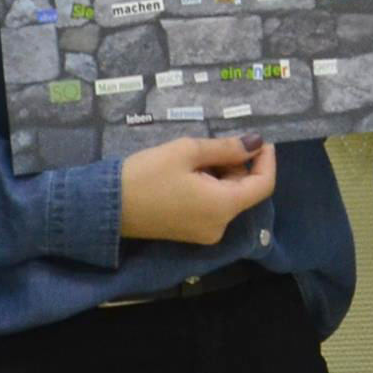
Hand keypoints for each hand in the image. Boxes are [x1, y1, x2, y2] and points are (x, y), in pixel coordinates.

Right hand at [118, 134, 278, 246]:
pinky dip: (210, 187)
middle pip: (245, 192)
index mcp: (223, 207)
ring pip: (228, 198)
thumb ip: (226, 148)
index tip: (258, 139)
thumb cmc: (147, 174)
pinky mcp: (190, 233)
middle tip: (216, 142)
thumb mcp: (187, 152)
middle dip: (239, 165)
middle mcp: (220, 226)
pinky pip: (213, 207)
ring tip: (198, 155)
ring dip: (222, 174)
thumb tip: (255, 143)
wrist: (106, 206)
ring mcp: (204, 233)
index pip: (264, 185)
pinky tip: (190, 172)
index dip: (266, 159)